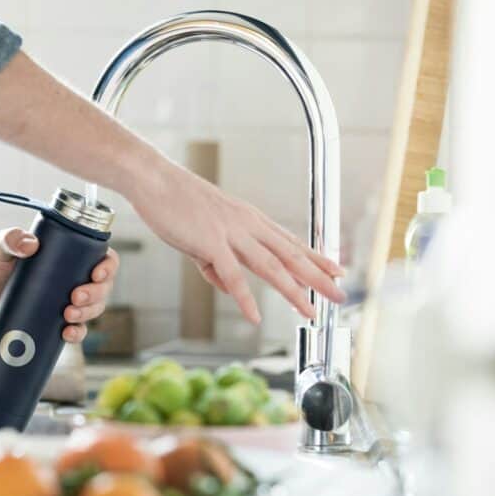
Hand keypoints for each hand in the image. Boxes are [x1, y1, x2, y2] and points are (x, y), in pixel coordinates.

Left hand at [0, 228, 119, 342]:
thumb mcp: (2, 246)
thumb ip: (11, 238)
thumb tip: (30, 244)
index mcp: (74, 255)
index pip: (105, 258)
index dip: (108, 267)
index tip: (96, 274)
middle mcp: (77, 278)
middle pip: (103, 288)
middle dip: (95, 295)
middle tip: (74, 297)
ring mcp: (69, 301)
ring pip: (94, 309)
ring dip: (87, 314)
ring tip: (68, 315)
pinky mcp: (57, 321)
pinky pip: (76, 330)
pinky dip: (76, 334)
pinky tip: (66, 334)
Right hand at [130, 160, 345, 323]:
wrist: (154, 180)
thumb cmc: (175, 202)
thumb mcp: (202, 234)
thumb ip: (216, 263)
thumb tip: (227, 287)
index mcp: (248, 219)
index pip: (290, 241)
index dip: (315, 257)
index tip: (336, 269)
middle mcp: (247, 225)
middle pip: (291, 255)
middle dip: (318, 277)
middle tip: (340, 294)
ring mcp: (231, 233)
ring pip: (271, 267)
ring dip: (293, 291)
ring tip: (310, 312)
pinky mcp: (210, 242)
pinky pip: (232, 275)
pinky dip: (244, 298)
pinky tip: (255, 316)